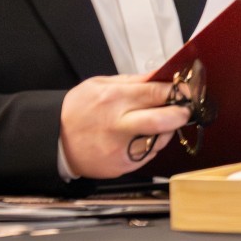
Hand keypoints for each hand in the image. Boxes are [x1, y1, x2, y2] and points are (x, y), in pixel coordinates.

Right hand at [60, 76, 190, 178]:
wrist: (55, 140)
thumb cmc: (77, 110)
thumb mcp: (100, 85)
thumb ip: (133, 81)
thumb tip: (160, 75)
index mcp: (114, 99)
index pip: (156, 93)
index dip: (177, 91)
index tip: (186, 90)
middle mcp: (118, 124)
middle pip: (161, 120)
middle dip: (180, 114)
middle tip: (184, 110)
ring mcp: (120, 148)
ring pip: (159, 140)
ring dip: (167, 130)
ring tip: (161, 123)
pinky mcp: (121, 164)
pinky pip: (149, 154)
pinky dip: (153, 145)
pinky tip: (144, 137)